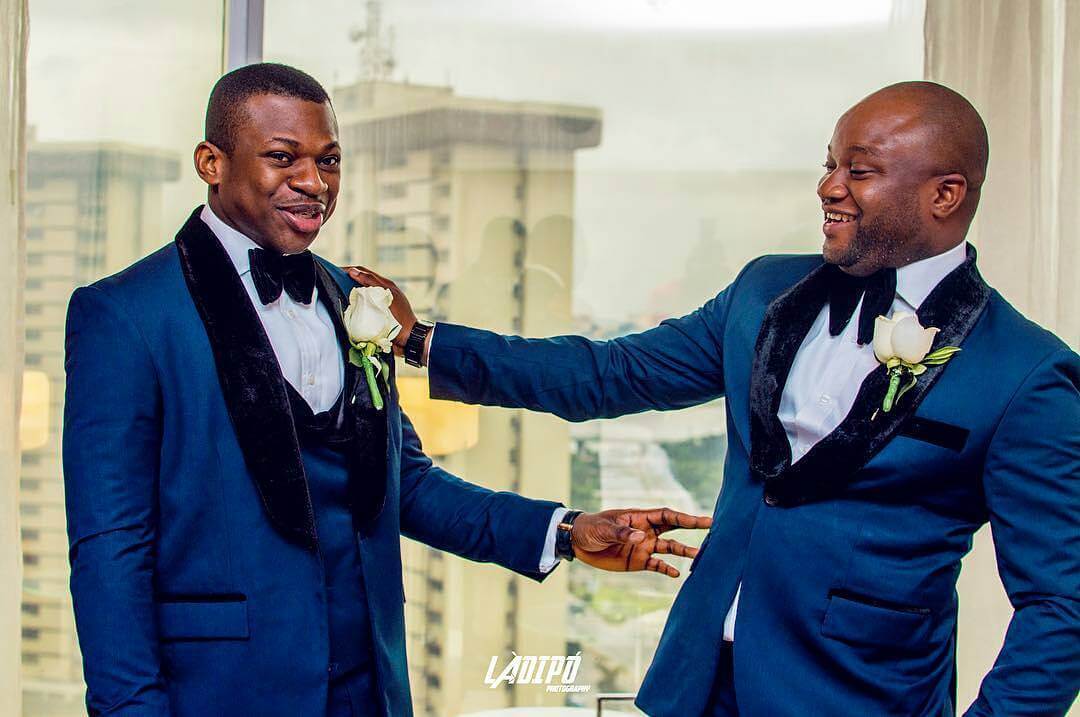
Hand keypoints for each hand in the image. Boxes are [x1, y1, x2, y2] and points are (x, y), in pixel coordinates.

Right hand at [343, 266, 417, 354]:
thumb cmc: (401, 318)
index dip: (349, 270)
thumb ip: (371, 282)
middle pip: (360, 282)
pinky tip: (345, 309)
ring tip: (335, 295)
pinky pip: (361, 307)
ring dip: (348, 294)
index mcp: (385, 285)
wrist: (409, 339)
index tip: (335, 270)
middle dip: (346, 281)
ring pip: (359, 295)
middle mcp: (381, 293)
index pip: (363, 272)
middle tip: (331, 282)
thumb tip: (354, 271)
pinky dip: (353, 306)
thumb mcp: (386, 296)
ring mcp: (378, 304)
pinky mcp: (376, 316)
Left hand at [570, 507, 711, 577]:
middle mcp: (646, 531)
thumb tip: (641, 537)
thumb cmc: (591, 528)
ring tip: (699, 556)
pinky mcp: (638, 561)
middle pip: (674, 528)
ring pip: (669, 548)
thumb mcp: (604, 529)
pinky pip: (657, 565)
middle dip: (692, 527)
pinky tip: (677, 574)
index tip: (702, 520)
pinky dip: (667, 569)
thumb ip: (622, 533)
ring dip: (683, 552)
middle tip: (712, 527)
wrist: (578, 542)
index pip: (666, 516)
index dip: (684, 517)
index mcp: (639, 518)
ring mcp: (644, 546)